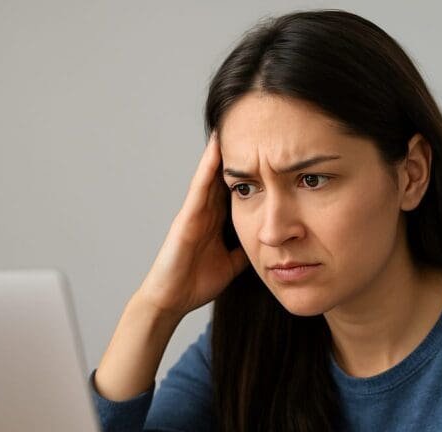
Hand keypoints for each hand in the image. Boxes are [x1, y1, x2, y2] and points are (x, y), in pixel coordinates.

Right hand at [136, 132, 249, 319]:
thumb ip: (245, 249)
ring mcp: (195, 212)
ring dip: (222, 149)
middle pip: (225, 175)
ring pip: (212, 174)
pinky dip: (208, 167)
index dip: (251, 169)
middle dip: (239, 152)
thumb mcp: (232, 264)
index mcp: (216, 222)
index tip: (269, 148)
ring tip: (234, 122)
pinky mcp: (186, 217)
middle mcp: (206, 212)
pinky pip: (199, 187)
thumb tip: (265, 242)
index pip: (236, 189)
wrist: (171, 300)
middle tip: (255, 124)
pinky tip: (217, 148)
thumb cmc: (195, 283)